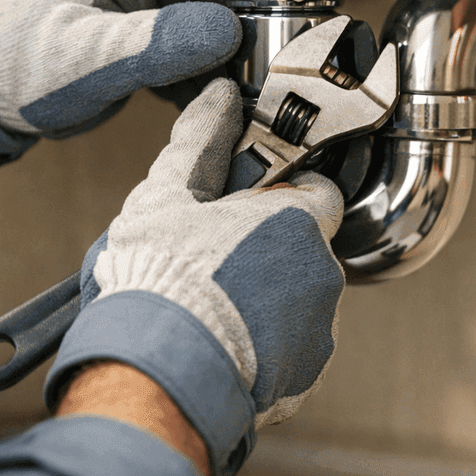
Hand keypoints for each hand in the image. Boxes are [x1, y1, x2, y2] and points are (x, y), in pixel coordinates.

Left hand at [0, 0, 239, 135]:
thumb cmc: (13, 64)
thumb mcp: (91, 55)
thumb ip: (160, 42)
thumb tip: (227, 29)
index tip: (269, 13)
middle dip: (234, 21)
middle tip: (253, 62)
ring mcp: (127, 5)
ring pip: (195, 18)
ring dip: (215, 53)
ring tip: (229, 89)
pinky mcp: (125, 38)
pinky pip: (174, 46)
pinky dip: (191, 73)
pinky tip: (197, 100)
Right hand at [44, 78, 345, 475]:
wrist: (155, 370)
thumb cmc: (159, 282)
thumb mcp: (166, 194)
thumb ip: (200, 141)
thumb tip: (217, 98)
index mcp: (295, 221)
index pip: (319, 192)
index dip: (284, 195)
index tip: (252, 206)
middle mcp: (320, 274)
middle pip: (306, 249)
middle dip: (270, 251)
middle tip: (218, 259)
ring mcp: (318, 329)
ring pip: (301, 301)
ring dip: (269, 300)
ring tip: (213, 306)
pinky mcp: (306, 376)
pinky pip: (293, 351)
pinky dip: (266, 347)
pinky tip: (223, 341)